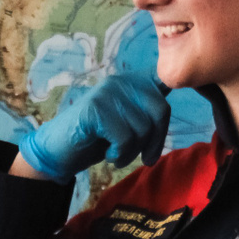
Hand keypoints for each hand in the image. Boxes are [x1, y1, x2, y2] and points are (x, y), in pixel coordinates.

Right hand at [16, 72, 169, 181]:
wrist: (58, 150)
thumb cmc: (97, 138)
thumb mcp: (129, 120)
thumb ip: (149, 108)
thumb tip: (181, 91)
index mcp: (132, 81)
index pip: (165, 89)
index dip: (166, 119)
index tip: (157, 140)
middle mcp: (120, 81)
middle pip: (160, 111)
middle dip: (154, 141)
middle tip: (143, 157)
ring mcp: (106, 94)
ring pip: (143, 128)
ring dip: (133, 151)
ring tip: (118, 154)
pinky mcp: (94, 110)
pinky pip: (125, 138)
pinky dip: (120, 154)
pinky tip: (108, 154)